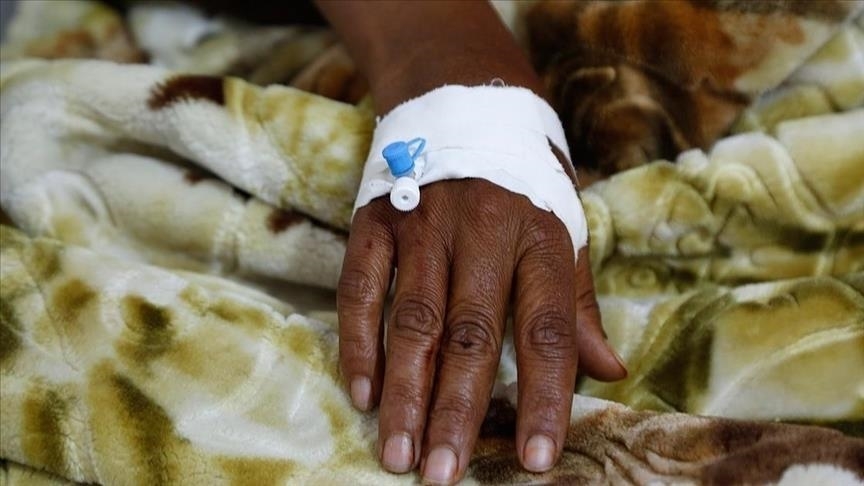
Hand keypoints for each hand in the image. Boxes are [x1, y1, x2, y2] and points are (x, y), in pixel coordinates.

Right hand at [338, 170, 626, 483]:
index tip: (536, 460)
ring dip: (404, 391)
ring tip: (400, 452)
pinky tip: (362, 394)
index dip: (544, 398)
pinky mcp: (376, 220)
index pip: (549, 331)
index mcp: (541, 238)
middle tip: (444, 475)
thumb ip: (579, 304)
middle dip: (457, 410)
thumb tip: (609, 373)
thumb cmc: (524, 180)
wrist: (463, 100)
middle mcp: (483, 233)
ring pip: (413, 321)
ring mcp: (423, 225)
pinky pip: (362, 288)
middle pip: (471, 335)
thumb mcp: (565, 228)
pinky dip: (360, 343)